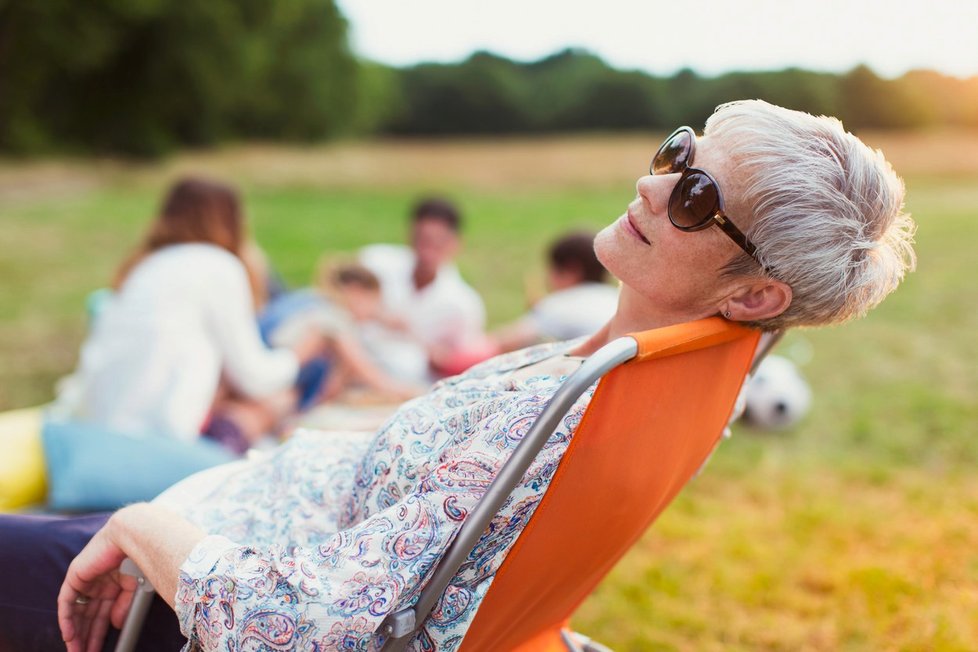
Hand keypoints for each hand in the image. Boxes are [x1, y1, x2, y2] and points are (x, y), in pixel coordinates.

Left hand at [57, 519, 135, 651]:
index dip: (100, 633)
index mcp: (112, 584)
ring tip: (76, 651)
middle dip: (86, 637)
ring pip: (76, 612)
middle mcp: (97, 583)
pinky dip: (66, 620)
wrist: (134, 537)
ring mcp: (85, 580)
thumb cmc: (141, 557)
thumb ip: (123, 606)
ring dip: (76, 633)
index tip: (99, 649)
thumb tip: (115, 625)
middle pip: (88, 616)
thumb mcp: (135, 588)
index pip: (102, 613)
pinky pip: (66, 602)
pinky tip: (69, 636)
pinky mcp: (75, 576)